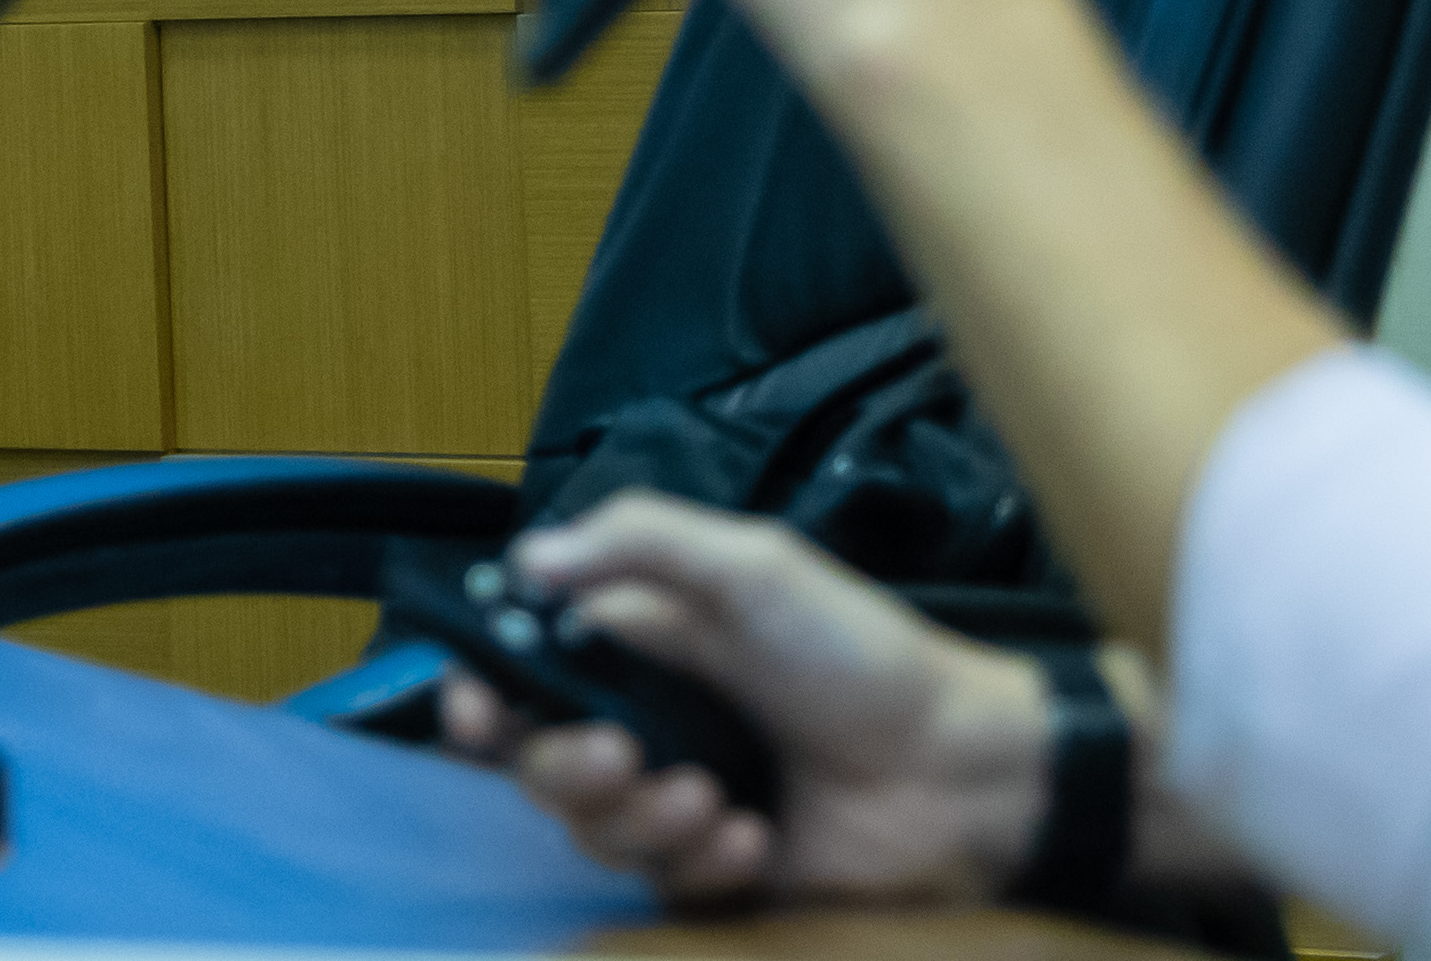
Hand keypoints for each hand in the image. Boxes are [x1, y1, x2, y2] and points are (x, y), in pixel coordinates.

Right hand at [436, 492, 1051, 908]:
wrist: (957, 771)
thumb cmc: (860, 656)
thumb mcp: (756, 566)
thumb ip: (639, 542)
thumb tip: (529, 554)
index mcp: (645, 647)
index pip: (528, 674)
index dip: (483, 696)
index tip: (473, 708)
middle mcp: (652, 726)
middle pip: (543, 766)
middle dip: (566, 768)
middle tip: (622, 757)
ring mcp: (684, 805)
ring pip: (596, 833)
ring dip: (642, 820)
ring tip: (714, 802)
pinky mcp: (719, 874)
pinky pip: (665, 888)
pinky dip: (704, 864)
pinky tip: (757, 837)